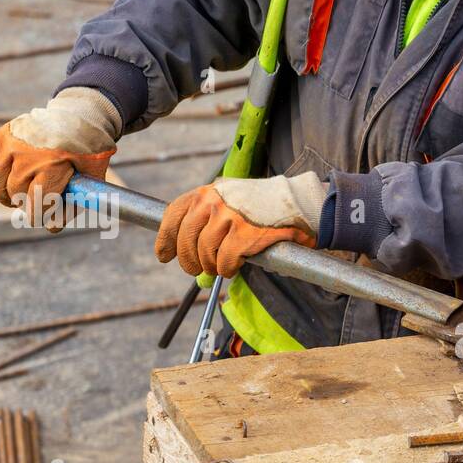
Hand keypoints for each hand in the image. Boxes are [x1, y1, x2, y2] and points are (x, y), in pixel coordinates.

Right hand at [0, 87, 119, 230]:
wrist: (75, 117)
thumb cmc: (85, 152)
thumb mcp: (89, 178)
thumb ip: (73, 204)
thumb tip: (51, 227)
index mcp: (52, 165)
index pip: (36, 200)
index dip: (36, 215)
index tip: (37, 218)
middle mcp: (27, 154)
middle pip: (15, 191)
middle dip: (21, 202)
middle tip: (27, 203)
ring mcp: (10, 143)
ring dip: (2, 194)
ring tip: (12, 197)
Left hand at [155, 173, 327, 277]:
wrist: (298, 203)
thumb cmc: (266, 206)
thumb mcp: (231, 199)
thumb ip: (210, 220)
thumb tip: (192, 255)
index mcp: (207, 192)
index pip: (173, 214)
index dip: (165, 238)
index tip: (164, 254)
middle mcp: (213, 202)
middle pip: (186, 238)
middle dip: (187, 260)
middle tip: (194, 270)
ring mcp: (228, 218)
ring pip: (204, 252)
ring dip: (210, 266)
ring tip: (219, 268)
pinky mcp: (244, 235)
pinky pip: (225, 261)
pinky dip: (227, 269)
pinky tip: (235, 267)